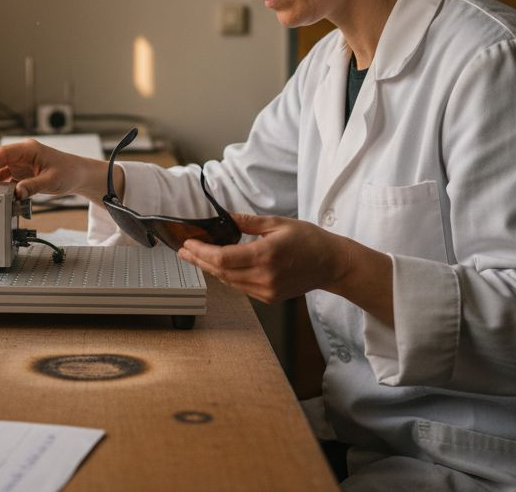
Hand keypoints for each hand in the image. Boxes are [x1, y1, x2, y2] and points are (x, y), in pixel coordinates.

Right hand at [0, 140, 116, 202]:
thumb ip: (32, 187)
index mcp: (29, 149)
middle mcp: (22, 154)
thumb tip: (16, 193)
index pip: (2, 153)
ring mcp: (21, 162)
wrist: (79, 175)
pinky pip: (5, 176)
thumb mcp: (51, 181)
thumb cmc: (69, 172)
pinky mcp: (22, 172)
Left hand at [178, 212, 393, 322]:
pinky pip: (240, 287)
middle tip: (184, 251)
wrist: (331, 264)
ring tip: (195, 257)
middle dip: (199, 260)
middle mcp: (265, 277)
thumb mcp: (278, 223)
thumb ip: (247, 222)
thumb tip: (224, 217)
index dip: (202, 252)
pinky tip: (218, 266)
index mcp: (266, 255)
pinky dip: (226, 276)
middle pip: (221, 272)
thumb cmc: (309, 240)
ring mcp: (267, 290)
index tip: (189, 244)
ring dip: (210, 269)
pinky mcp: (269, 297)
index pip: (223, 258)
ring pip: (228, 281)